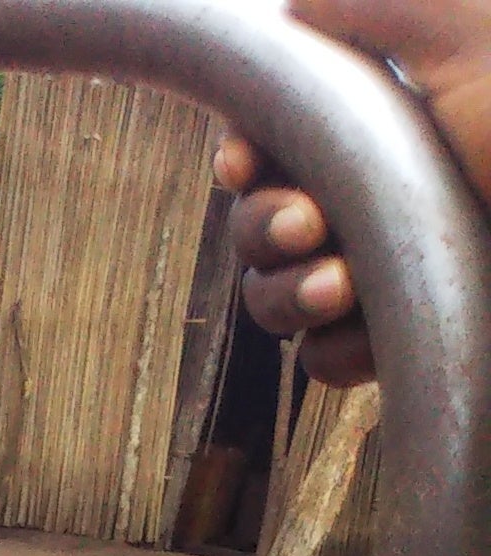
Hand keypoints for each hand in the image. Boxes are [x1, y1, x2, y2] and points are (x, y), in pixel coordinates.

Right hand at [217, 0, 490, 388]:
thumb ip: (381, 2)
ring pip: (283, 295)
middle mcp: (391, 189)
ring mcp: (401, 268)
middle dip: (264, 228)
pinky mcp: (418, 336)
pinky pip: (330, 360)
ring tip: (340, 285)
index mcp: (396, 113)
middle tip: (310, 226)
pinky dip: (337, 350)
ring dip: (287, 294)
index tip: (246, 161)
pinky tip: (371, 328)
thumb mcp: (471, 27)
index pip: (283, 135)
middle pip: (265, 219)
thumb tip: (296, 3)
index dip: (249, 152)